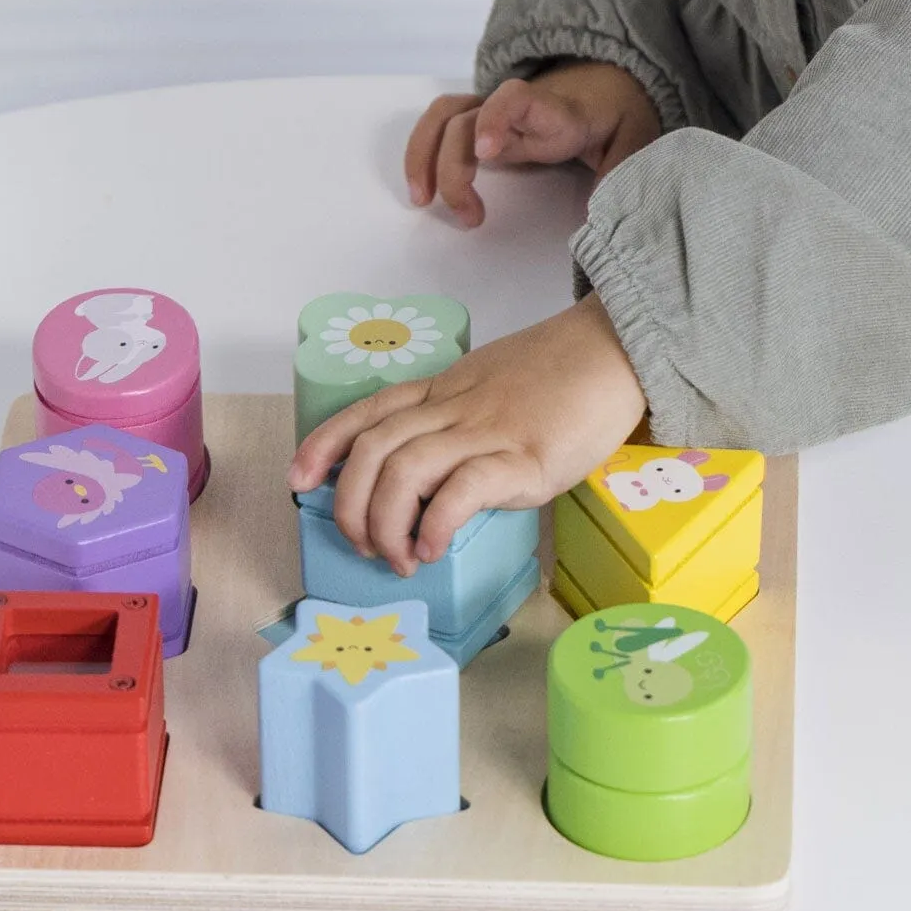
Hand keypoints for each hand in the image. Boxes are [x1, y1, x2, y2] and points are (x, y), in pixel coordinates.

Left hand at [286, 293, 646, 575]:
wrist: (613, 351)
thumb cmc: (559, 375)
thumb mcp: (491, 384)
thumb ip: (459, 415)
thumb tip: (437, 467)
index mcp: (444, 389)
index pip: (367, 412)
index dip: (324, 444)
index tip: (297, 478)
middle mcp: (453, 408)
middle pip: (374, 450)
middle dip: (349, 503)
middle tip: (359, 545)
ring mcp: (486, 433)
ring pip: (404, 471)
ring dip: (386, 523)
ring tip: (398, 559)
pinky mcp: (523, 459)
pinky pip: (462, 491)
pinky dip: (436, 524)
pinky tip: (435, 548)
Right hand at [404, 59, 661, 225]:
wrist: (605, 84)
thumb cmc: (618, 116)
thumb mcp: (636, 141)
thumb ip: (622, 174)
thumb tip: (598, 219)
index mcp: (556, 110)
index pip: (518, 99)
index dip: (495, 118)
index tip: (486, 152)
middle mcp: (516, 106)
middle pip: (467, 120)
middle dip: (455, 167)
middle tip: (471, 218)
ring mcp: (493, 110)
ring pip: (442, 118)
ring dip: (422, 155)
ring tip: (422, 200)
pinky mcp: (481, 122)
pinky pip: (440, 127)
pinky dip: (422, 153)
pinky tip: (422, 189)